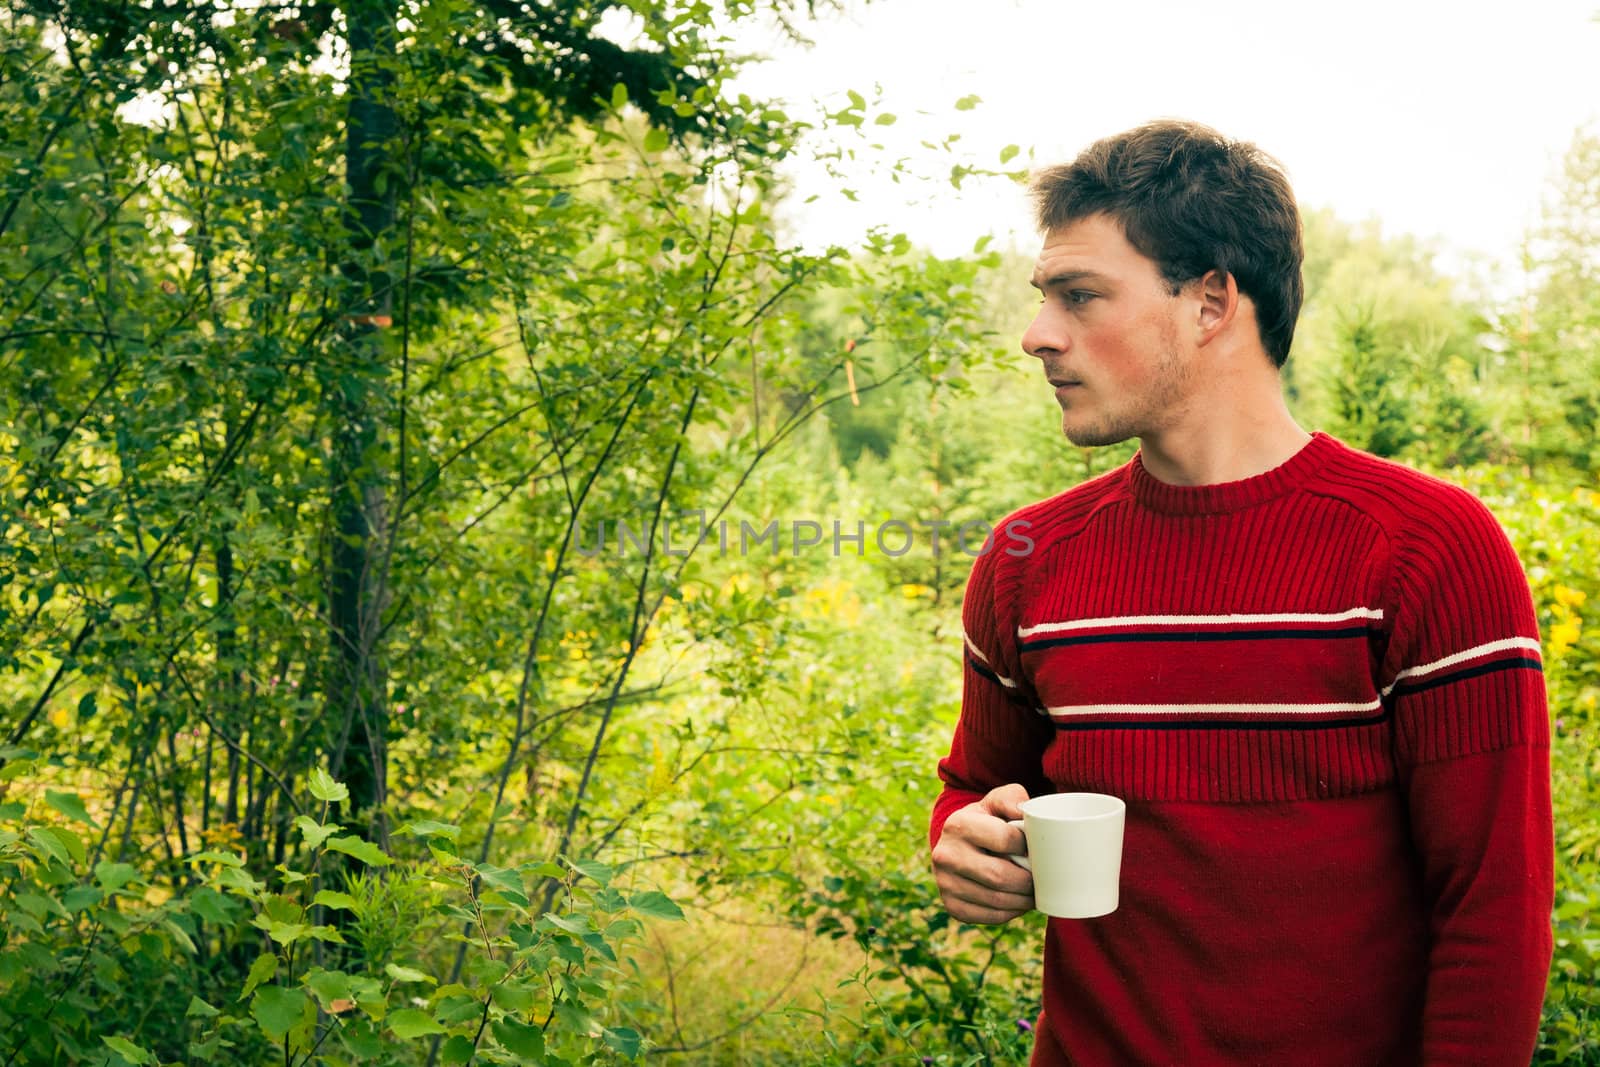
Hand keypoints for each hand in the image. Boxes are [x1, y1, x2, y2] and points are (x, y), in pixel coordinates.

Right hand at [931, 783, 1034, 923]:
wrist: (958, 844)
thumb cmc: (986, 821)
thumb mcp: (996, 802)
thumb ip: (1012, 798)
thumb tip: (1026, 813)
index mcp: (958, 825)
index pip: (1005, 839)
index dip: (1028, 846)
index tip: (1034, 848)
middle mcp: (946, 855)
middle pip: (1000, 876)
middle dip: (1029, 881)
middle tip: (1043, 878)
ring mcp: (945, 884)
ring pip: (997, 900)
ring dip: (1024, 900)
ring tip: (1034, 891)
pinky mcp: (952, 906)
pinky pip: (990, 916)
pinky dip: (1011, 912)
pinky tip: (1017, 901)